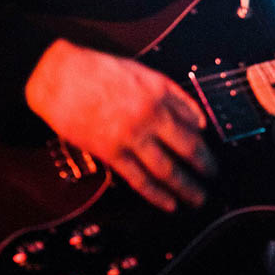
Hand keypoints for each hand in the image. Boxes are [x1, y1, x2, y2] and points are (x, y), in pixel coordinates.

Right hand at [25, 39, 215, 211]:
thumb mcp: (141, 72)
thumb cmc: (100, 70)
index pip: (193, 120)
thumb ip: (171, 93)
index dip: (204, 138)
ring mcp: (131, 136)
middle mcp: (151, 115)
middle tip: (214, 176)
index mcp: (160, 92)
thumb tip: (196, 118)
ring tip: (198, 198)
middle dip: (204, 165)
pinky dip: (157, 195)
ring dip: (187, 187)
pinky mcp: (111, 153)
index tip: (210, 147)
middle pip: (188, 148)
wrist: (61, 77)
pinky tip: (170, 204)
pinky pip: (139, 180)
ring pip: (168, 169)